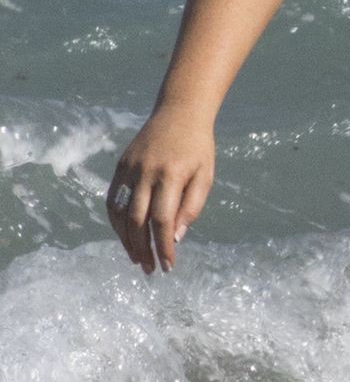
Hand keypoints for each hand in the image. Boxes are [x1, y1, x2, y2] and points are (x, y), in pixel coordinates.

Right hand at [106, 108, 215, 276]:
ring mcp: (130, 168)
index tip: (168, 265)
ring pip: (120, 212)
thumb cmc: (198, 149)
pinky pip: (112, 199)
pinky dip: (116, 221)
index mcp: (172, 176)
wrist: (180, 112)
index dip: (163, 246)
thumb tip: (175, 237)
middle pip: (137, 220)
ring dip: (125, 240)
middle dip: (142, 249)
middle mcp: (146, 172)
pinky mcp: (121, 166)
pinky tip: (124, 237)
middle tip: (149, 269)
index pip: (162, 220)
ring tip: (136, 258)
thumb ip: (191, 207)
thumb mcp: (205, 176)